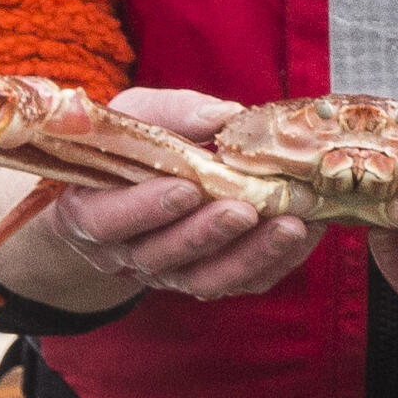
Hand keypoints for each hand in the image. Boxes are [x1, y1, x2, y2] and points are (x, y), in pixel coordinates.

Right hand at [0, 87, 324, 310]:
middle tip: (247, 209)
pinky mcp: (208, 280)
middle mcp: (127, 254)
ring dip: (251, 255)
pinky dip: (276, 262)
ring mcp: (169, 275)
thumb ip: (172, 114)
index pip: (108, 221)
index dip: (145, 209)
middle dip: (208, 233)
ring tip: (291, 225)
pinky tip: (306, 233)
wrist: (134, 192)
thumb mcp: (137, 117)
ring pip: (207, 279)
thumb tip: (225, 114)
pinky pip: (242, 282)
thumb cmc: (131, 148)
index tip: (186, 188)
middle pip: (163, 255)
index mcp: (91, 212)